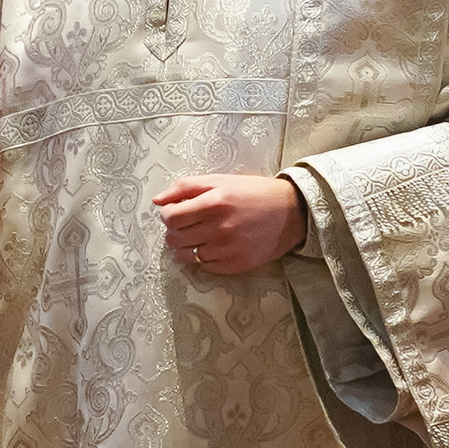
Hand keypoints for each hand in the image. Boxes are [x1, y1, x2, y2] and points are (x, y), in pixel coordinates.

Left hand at [151, 174, 302, 277]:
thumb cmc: (252, 193)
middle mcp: (220, 227)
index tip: (177, 212)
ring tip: (201, 235)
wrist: (291, 212)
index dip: (168, 215)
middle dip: (174, 231)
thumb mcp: (220, 180)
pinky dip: (205, 257)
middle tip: (187, 225)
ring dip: (188, 246)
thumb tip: (157, 201)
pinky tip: (216, 245)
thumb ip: (185, 187)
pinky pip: (205, 266)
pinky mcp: (236, 265)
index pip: (171, 217)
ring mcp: (228, 249)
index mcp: (214, 201)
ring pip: (187, 255)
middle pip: (175, 238)